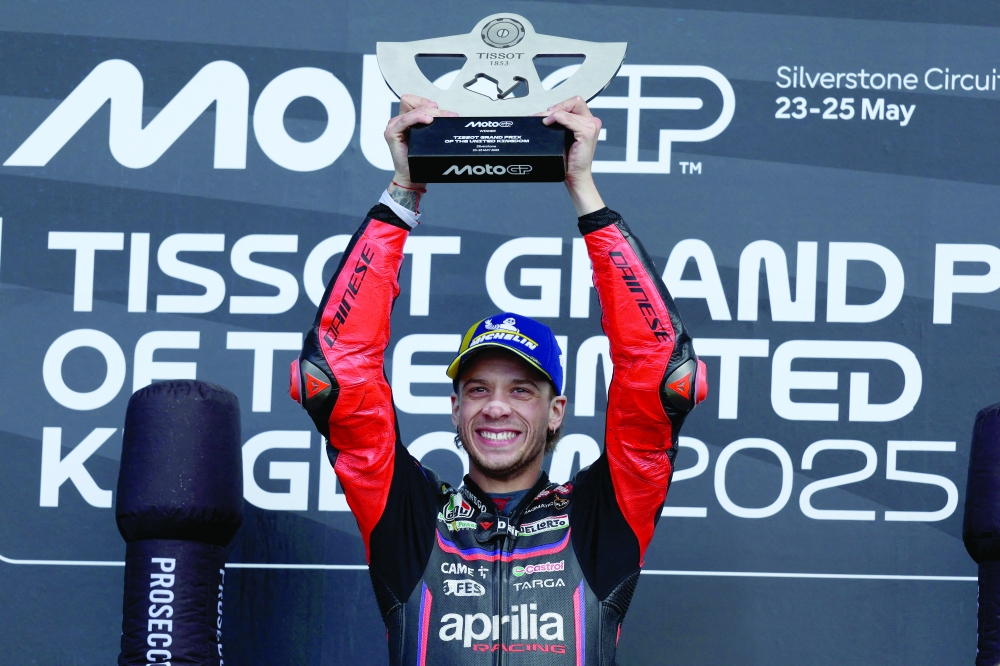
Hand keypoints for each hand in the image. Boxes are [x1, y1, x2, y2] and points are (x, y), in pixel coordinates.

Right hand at [384, 94, 457, 187]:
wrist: (412, 176)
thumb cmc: (420, 159)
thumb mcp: (429, 137)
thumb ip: (433, 124)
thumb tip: (448, 115)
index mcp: (406, 119)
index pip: (413, 100)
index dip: (426, 101)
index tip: (440, 110)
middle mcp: (398, 121)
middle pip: (416, 104)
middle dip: (435, 110)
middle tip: (448, 116)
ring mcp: (394, 126)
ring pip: (413, 110)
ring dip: (428, 113)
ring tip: (439, 119)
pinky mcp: (392, 133)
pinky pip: (405, 120)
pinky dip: (416, 117)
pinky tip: (427, 120)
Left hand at [539, 97, 605, 215]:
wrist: (574, 175)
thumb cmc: (569, 159)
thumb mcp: (564, 136)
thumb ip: (561, 123)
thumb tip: (546, 113)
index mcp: (588, 122)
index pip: (575, 102)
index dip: (561, 105)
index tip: (550, 113)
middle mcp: (592, 122)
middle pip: (572, 103)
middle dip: (555, 108)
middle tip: (543, 117)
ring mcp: (591, 127)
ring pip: (568, 111)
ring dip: (553, 114)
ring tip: (543, 121)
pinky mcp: (587, 133)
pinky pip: (569, 119)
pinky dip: (557, 118)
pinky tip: (549, 123)